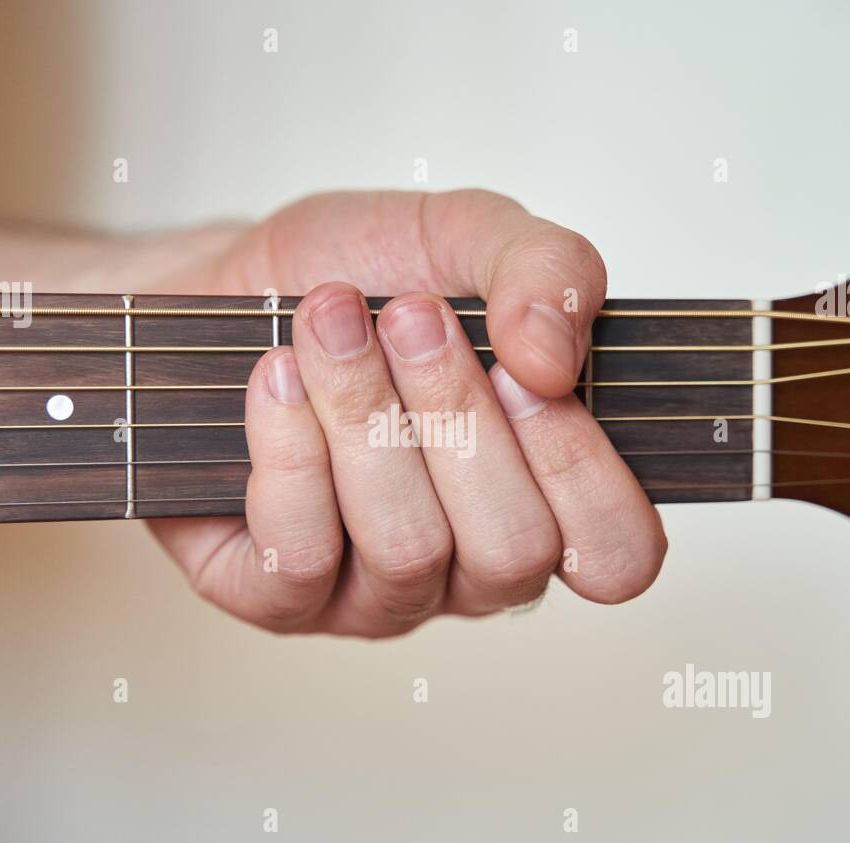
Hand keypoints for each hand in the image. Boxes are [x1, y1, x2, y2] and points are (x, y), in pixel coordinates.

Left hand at [152, 190, 666, 636]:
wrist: (232, 281)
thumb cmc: (363, 276)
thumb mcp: (471, 237)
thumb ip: (548, 271)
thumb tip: (551, 358)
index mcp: (547, 497)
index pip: (617, 553)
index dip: (581, 470)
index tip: (522, 368)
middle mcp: (472, 567)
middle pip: (511, 552)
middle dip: (455, 415)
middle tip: (409, 317)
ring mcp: (380, 595)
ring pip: (406, 548)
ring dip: (365, 414)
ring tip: (328, 324)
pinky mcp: (279, 599)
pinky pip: (302, 555)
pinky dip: (290, 449)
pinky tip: (274, 378)